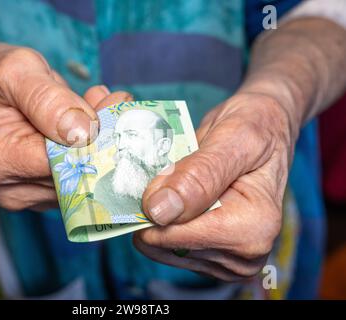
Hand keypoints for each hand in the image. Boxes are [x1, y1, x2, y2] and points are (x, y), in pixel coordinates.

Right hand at [0, 41, 130, 210]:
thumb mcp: (16, 70)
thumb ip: (47, 99)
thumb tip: (83, 133)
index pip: (59, 162)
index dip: (91, 136)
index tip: (108, 102)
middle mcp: (7, 190)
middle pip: (74, 175)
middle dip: (100, 138)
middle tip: (107, 100)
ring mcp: (28, 197)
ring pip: (84, 179)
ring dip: (99, 143)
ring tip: (92, 106)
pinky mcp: (44, 196)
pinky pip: (81, 180)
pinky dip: (92, 152)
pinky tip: (85, 124)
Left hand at [135, 93, 294, 280]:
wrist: (266, 128)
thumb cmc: (255, 125)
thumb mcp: (232, 137)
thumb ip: (198, 174)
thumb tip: (159, 211)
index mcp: (253, 228)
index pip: (174, 236)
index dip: (154, 204)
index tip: (163, 172)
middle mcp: (245, 255)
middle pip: (165, 244)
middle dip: (158, 208)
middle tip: (174, 172)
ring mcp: (230, 261)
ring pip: (161, 247)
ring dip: (160, 214)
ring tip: (182, 183)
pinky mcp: (215, 259)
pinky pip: (168, 248)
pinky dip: (165, 222)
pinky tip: (183, 198)